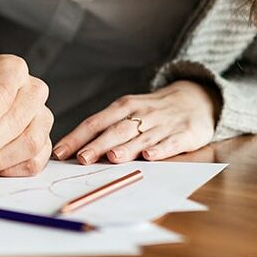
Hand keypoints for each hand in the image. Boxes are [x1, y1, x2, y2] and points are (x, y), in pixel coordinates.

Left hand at [52, 81, 219, 164]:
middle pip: (115, 130)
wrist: (196, 98)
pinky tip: (150, 156)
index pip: (95, 122)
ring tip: (111, 157)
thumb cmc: (153, 111)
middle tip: (81, 158)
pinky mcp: (184, 133)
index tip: (60, 152)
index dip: (77, 137)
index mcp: (123, 106)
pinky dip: (160, 149)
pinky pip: (170, 142)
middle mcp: (140, 114)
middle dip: (97, 145)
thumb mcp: (129, 111)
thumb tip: (75, 149)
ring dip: (125, 147)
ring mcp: (162, 124)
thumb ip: (106, 128)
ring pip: (140, 137)